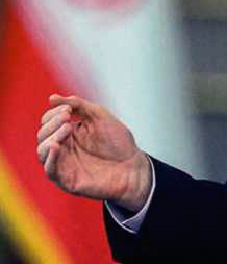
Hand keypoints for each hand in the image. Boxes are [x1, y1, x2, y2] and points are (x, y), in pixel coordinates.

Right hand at [36, 95, 151, 211]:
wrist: (134, 165)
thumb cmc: (118, 142)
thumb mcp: (99, 116)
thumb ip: (78, 105)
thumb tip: (51, 98)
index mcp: (68, 134)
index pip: (47, 122)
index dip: (53, 114)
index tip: (68, 109)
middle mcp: (63, 149)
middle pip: (42, 136)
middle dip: (52, 124)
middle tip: (67, 118)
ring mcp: (64, 164)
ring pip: (42, 152)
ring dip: (51, 138)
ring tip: (67, 128)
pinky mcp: (67, 180)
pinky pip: (50, 170)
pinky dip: (50, 158)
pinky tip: (56, 146)